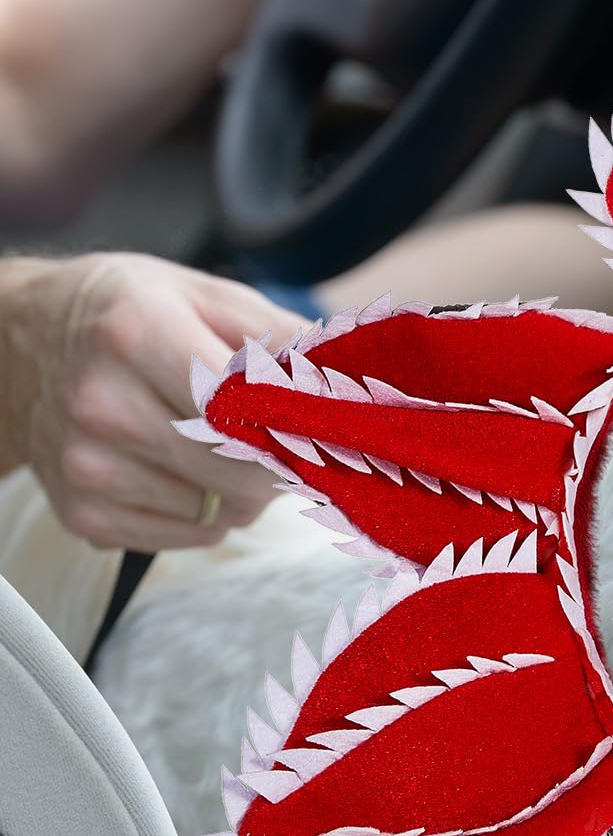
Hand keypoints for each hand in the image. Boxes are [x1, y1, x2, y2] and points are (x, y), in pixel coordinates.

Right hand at [0, 252, 305, 550]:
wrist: (24, 345)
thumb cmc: (133, 316)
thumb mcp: (208, 298)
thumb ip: (288, 339)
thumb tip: (357, 385)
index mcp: (135, 332)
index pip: (249, 406)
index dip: (299, 426)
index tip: (327, 430)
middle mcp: (101, 401)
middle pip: (242, 470)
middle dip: (279, 464)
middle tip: (278, 441)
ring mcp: (86, 463)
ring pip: (221, 512)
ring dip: (242, 492)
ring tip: (216, 448)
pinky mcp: (83, 513)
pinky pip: (189, 537)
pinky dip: (206, 516)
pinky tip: (182, 473)